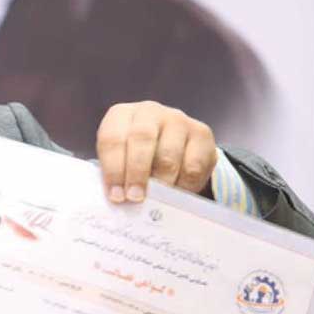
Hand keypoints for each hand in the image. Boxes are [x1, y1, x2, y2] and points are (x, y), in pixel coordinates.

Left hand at [97, 100, 216, 202]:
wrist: (169, 143)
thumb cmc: (135, 154)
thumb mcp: (120, 159)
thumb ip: (117, 175)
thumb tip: (119, 199)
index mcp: (121, 115)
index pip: (112, 139)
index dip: (113, 170)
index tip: (117, 195)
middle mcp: (149, 111)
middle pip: (142, 138)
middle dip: (137, 173)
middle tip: (135, 197)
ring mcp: (177, 119)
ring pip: (169, 155)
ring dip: (161, 183)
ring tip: (156, 201)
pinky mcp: (201, 133)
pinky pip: (193, 166)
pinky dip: (183, 186)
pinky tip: (175, 195)